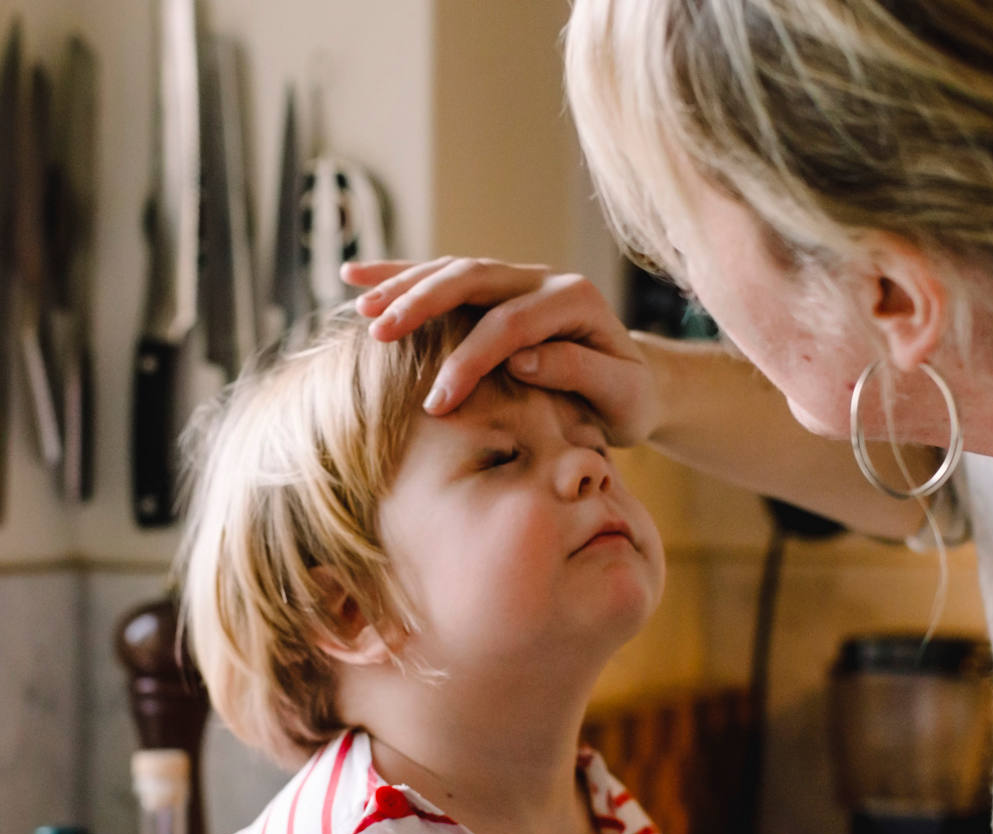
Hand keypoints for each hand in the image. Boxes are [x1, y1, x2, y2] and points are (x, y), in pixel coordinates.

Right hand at [340, 257, 663, 444]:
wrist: (637, 383)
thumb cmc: (628, 398)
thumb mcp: (620, 395)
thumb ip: (578, 372)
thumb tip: (522, 360)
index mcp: (575, 301)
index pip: (510, 324)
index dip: (470, 360)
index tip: (437, 404)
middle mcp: (542, 278)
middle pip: (473, 278)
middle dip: (423, 305)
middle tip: (380, 336)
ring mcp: (516, 279)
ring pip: (451, 269)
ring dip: (403, 285)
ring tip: (361, 310)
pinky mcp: (494, 290)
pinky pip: (441, 274)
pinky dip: (398, 274)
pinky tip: (355, 277)